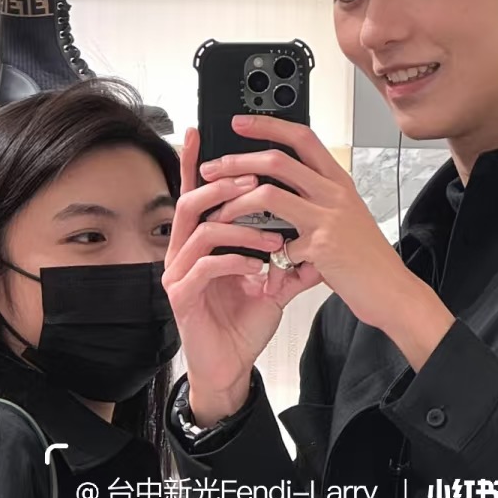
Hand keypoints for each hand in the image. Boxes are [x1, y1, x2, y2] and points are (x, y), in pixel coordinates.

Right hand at [163, 125, 322, 419]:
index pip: (198, 194)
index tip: (203, 131)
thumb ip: (290, 257)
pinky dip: (235, 262)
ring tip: (270, 236)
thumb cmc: (243, 322)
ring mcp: (178, 274)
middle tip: (253, 184)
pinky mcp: (181, 297)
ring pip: (198, 231)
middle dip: (223, 188)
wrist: (230, 366)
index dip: (197, 163)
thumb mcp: (273, 283)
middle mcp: (184, 252)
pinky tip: (257, 269)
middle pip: (190, 201)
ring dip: (238, 227)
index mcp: (202, 242)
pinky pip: (203, 268)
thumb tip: (319, 236)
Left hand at [195, 114, 422, 334]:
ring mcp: (329, 218)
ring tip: (218, 213)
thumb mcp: (344, 217)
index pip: (301, 137)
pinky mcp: (321, 247)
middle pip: (278, 160)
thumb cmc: (366, 257)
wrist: (391, 290)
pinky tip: (263, 270)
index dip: (268, 125)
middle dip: (237, 162)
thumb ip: (316, 200)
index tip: (240, 123)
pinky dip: (265, 258)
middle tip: (212, 169)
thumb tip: (276, 189)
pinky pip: (279, 244)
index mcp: (338, 181)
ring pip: (269, 194)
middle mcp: (334, 193)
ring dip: (235, 202)